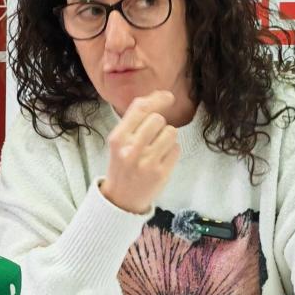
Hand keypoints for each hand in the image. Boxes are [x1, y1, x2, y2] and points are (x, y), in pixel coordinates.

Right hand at [99, 90, 180, 213]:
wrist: (121, 199)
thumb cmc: (122, 164)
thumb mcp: (119, 141)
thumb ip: (135, 120)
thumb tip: (161, 95)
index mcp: (118, 138)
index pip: (140, 109)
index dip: (157, 99)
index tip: (168, 97)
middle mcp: (131, 149)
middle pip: (158, 119)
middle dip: (159, 124)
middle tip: (153, 136)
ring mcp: (146, 162)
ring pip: (170, 132)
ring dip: (167, 137)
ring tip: (156, 149)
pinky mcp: (161, 173)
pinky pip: (176, 149)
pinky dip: (171, 152)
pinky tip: (160, 160)